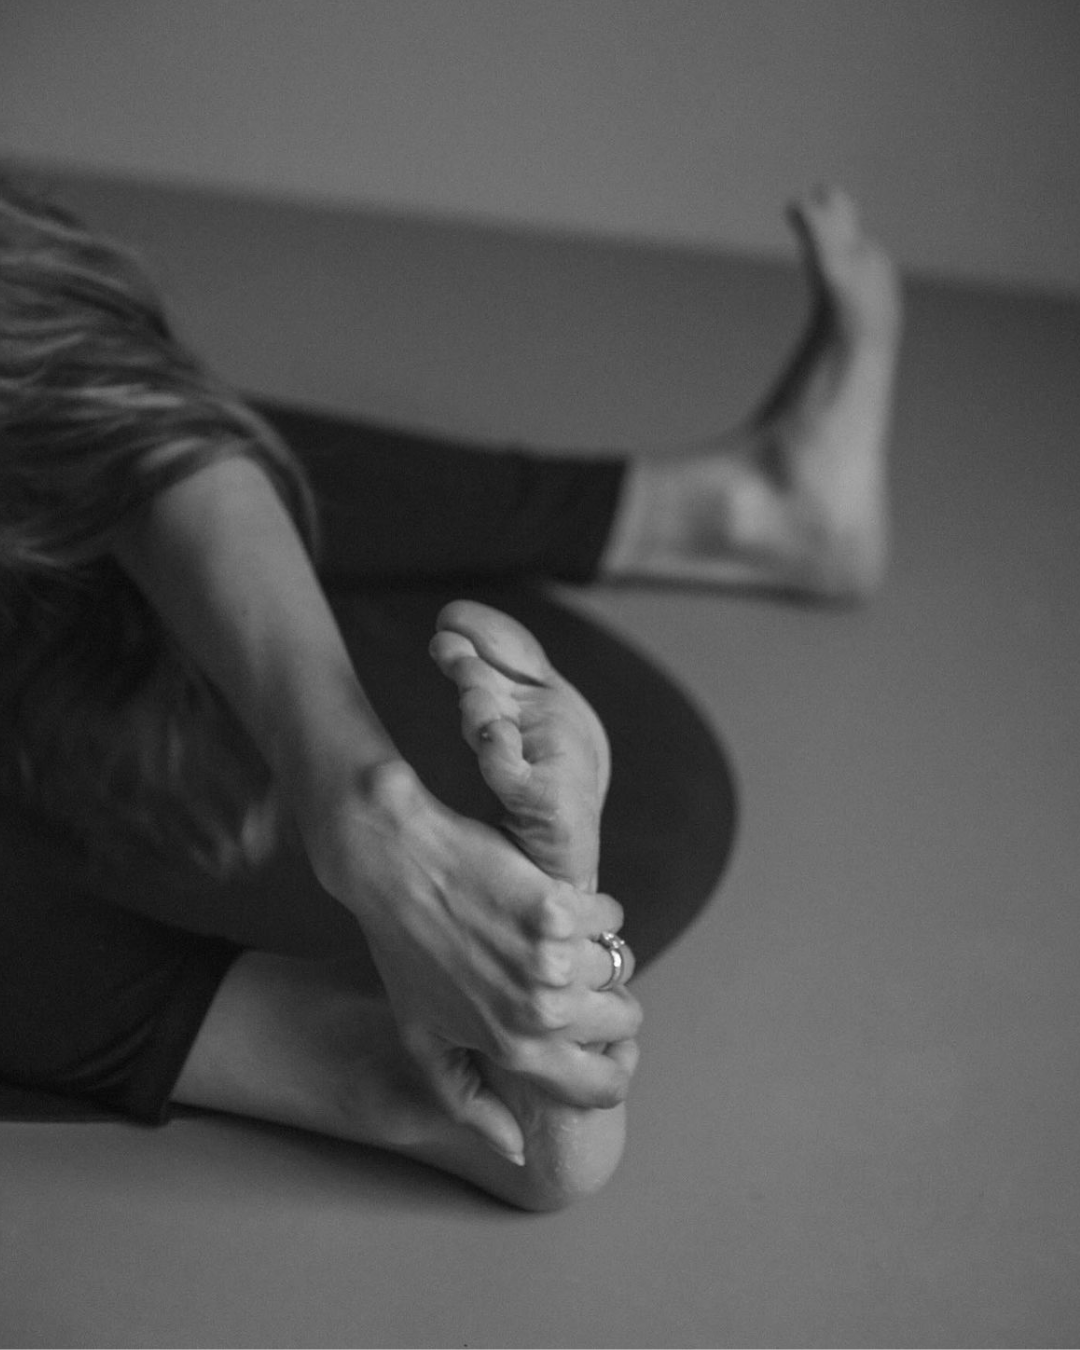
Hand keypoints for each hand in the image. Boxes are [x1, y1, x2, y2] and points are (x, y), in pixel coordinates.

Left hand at [304, 761, 641, 1163]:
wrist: (394, 868)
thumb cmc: (402, 951)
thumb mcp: (422, 1039)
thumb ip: (469, 1103)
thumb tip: (515, 1152)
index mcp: (515, 1048)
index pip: (603, 1085)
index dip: (610, 1066)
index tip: (599, 1040)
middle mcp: (541, 1010)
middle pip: (622, 1020)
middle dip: (603, 999)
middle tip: (568, 975)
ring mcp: (553, 956)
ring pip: (617, 963)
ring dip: (593, 949)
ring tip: (550, 935)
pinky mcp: (560, 905)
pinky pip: (608, 915)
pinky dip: (590, 908)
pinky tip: (552, 902)